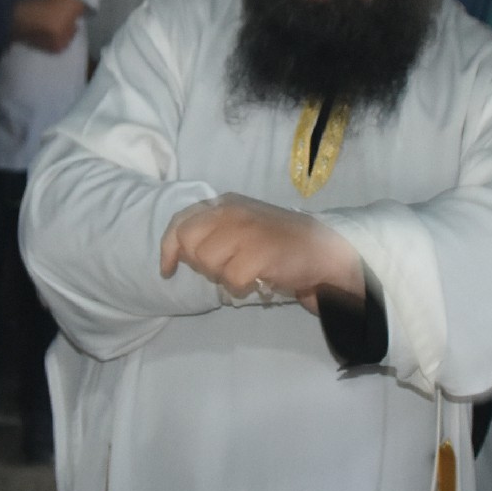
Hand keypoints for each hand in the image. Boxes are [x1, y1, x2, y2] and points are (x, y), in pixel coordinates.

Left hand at [160, 195, 363, 307]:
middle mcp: (231, 211)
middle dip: (200, 264)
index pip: (181, 222)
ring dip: (224, 276)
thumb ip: (213, 230)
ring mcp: (245, 230)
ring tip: (245, 273)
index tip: (168, 270)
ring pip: (208, 263)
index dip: (169, 248)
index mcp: (225, 203)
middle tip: (224, 269)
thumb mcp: (242, 224)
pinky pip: (231, 280)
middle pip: (190, 244)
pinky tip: (258, 281)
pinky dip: (242, 287)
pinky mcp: (258, 254)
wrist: (323, 250)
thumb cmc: (280, 241)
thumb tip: (179, 253)